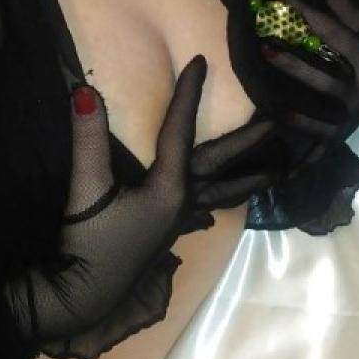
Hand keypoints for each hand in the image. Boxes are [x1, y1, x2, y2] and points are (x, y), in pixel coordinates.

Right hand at [7, 55, 275, 341]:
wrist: (83, 296)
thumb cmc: (88, 243)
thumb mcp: (87, 188)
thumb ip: (88, 139)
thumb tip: (84, 91)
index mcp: (168, 187)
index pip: (180, 130)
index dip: (188, 94)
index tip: (201, 62)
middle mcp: (182, 203)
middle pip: (222, 166)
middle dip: (247, 142)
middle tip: (276, 122)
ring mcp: (178, 222)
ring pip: (224, 195)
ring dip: (247, 179)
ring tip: (273, 172)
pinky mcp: (168, 235)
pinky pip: (205, 211)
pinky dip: (220, 202)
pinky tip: (217, 208)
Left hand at [259, 0, 358, 159]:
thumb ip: (347, 14)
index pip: (341, 25)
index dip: (314, 6)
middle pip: (335, 44)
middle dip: (307, 21)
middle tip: (271, 15)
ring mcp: (355, 105)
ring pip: (324, 83)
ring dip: (295, 67)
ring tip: (266, 51)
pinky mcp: (342, 129)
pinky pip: (321, 127)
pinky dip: (303, 121)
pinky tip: (281, 113)